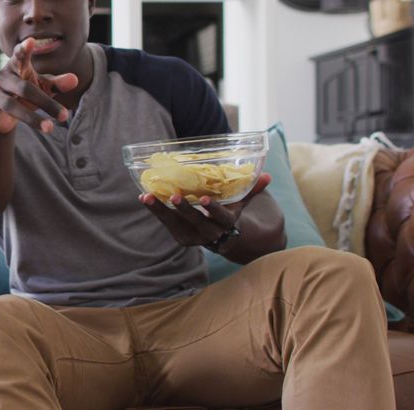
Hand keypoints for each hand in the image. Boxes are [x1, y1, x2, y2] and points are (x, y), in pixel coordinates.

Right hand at [0, 38, 79, 134]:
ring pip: (11, 105)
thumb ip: (56, 84)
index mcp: (15, 67)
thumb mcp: (41, 87)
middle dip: (45, 102)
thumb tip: (75, 79)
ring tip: (50, 128)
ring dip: (31, 118)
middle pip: (24, 88)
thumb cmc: (24, 94)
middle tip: (65, 116)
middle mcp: (1, 78)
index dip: (24, 50)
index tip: (31, 42)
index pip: (20, 57)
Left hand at [138, 173, 271, 249]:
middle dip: (185, 210)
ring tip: (147, 196)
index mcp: (227, 223)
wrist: (224, 239)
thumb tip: (267, 175)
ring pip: (176, 225)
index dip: (213, 209)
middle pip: (196, 222)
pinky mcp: (182, 238)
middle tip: (174, 196)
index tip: (204, 199)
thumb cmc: (231, 214)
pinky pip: (167, 225)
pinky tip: (145, 198)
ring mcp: (194, 237)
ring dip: (161, 211)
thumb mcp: (242, 203)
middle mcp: (211, 234)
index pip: (221, 217)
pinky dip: (156, 212)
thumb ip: (251, 189)